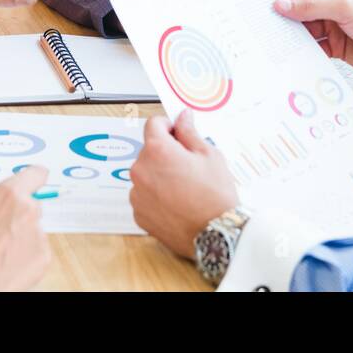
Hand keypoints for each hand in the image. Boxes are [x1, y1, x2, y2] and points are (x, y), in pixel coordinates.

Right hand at [0, 165, 51, 290]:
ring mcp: (39, 234)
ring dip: (20, 235)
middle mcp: (29, 210)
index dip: (31, 179)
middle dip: (18, 212)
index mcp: (9, 194)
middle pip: (33, 203)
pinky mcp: (44, 256)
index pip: (37, 174)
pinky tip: (6, 263)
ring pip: (33, 228)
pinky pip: (36, 248)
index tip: (29, 184)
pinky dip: (25, 253)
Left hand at [129, 110, 238, 259]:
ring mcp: (137, 194)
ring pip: (146, 174)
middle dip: (166, 153)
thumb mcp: (209, 155)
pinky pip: (145, 196)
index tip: (178, 134)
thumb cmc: (215, 195)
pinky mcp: (139, 214)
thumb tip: (182, 117)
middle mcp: (141, 170)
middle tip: (189, 166)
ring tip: (184, 188)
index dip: (168, 126)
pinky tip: (177, 203)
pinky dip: (156, 196)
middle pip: (149, 151)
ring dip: (159, 175)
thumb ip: (190, 132)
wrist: (216, 235)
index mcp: (157, 150)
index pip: (153, 124)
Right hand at [272, 0, 352, 93]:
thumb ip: (311, 8)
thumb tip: (283, 5)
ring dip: (295, 34)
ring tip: (279, 40)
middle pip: (302, 9)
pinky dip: (304, 49)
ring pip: (306, 29)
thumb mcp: (344, 9)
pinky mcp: (336, 47)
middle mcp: (334, 6)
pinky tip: (294, 53)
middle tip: (269, 23)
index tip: (272, 4)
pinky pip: (314, 46)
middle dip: (288, 16)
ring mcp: (335, 27)